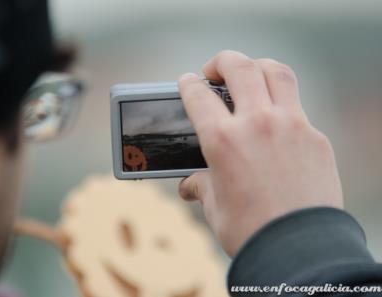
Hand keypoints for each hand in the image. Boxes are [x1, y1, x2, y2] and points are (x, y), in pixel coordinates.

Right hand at [178, 50, 342, 256]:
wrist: (299, 251)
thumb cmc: (251, 231)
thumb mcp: (215, 207)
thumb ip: (200, 187)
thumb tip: (188, 186)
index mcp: (223, 141)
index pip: (198, 96)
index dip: (189, 84)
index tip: (188, 81)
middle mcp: (256, 124)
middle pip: (239, 67)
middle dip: (222, 61)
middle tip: (214, 70)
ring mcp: (291, 126)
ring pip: (276, 73)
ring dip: (257, 66)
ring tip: (249, 75)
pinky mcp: (315, 137)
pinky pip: (297, 106)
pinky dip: (281, 102)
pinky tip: (274, 118)